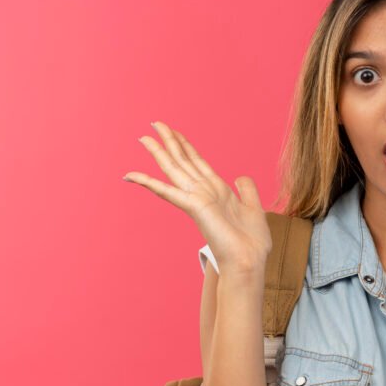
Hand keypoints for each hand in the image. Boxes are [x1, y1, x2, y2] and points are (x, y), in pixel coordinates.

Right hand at [123, 121, 271, 273]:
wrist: (249, 261)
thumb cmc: (251, 242)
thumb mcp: (253, 208)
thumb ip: (246, 190)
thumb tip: (240, 176)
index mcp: (217, 190)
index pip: (197, 162)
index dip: (185, 145)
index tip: (174, 131)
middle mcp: (204, 192)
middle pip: (183, 161)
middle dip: (169, 142)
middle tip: (154, 123)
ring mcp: (197, 199)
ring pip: (174, 169)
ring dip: (159, 152)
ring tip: (143, 137)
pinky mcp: (194, 207)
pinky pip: (167, 191)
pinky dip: (149, 182)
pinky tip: (131, 174)